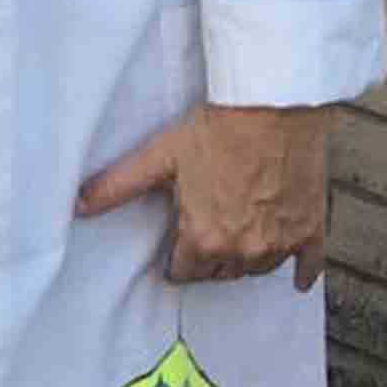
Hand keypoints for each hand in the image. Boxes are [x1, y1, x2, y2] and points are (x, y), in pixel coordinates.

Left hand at [74, 105, 337, 290]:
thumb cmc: (215, 130)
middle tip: (206, 239)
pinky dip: (303, 271)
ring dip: (247, 259)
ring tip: (239, 238)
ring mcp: (281, 241)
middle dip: (210, 260)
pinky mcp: (311, 228)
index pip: (184, 272)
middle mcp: (243, 249)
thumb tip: (75, 205)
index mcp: (203, 239)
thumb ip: (116, 187)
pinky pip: (309, 265)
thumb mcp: (158, 158)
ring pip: (258, 268)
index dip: (177, 260)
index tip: (178, 251)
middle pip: (221, 272)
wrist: (271, 106)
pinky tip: (298, 280)